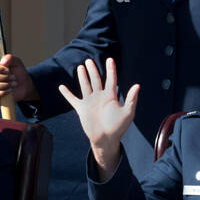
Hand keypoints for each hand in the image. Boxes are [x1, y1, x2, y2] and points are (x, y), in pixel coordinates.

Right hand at [0, 53, 36, 102]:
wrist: (25, 85)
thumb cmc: (19, 73)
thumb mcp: (17, 62)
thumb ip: (10, 58)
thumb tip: (2, 62)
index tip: (7, 70)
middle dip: (4, 77)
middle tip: (14, 77)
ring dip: (6, 85)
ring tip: (14, 83)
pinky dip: (3, 93)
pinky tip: (10, 90)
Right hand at [57, 58, 139, 177]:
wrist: (106, 139)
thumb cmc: (118, 127)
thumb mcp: (128, 113)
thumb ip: (131, 99)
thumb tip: (137, 85)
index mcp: (111, 97)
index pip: (111, 79)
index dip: (110, 70)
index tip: (110, 60)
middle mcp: (100, 97)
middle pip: (96, 80)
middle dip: (93, 70)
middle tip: (89, 61)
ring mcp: (90, 102)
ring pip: (85, 86)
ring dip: (83, 77)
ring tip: (81, 67)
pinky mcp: (82, 109)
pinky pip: (72, 99)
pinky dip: (67, 93)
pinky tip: (61, 87)